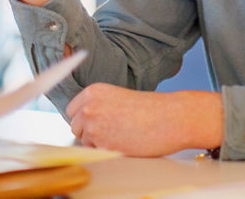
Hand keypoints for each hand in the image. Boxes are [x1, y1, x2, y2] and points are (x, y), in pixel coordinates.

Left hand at [65, 86, 223, 156]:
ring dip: (99, 143)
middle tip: (114, 130)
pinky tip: (124, 143)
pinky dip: (107, 152)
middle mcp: (89, 107)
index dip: (85, 118)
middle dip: (90, 132)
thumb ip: (99, 107)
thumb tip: (84, 122)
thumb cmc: (152, 109)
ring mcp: (93, 126)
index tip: (98, 121)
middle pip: (76, 127)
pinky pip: (96, 153)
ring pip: (85, 142)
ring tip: (122, 135)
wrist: (171, 117)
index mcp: (93, 91)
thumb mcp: (119, 99)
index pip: (72, 110)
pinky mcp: (102, 145)